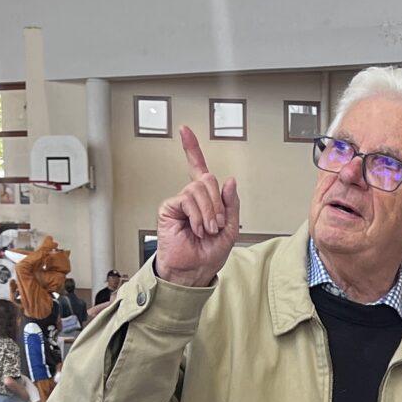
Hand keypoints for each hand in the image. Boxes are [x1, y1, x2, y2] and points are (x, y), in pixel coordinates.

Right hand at [154, 124, 241, 288]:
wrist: (193, 270)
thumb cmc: (208, 254)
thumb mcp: (230, 230)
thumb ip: (231, 204)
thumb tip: (230, 182)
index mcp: (206, 200)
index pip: (199, 169)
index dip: (192, 149)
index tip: (185, 131)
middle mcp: (192, 198)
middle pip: (207, 179)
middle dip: (217, 204)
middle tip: (215, 224)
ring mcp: (180, 202)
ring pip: (199, 189)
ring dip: (208, 212)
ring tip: (206, 229)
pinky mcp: (170, 208)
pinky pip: (188, 199)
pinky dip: (197, 216)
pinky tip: (195, 229)